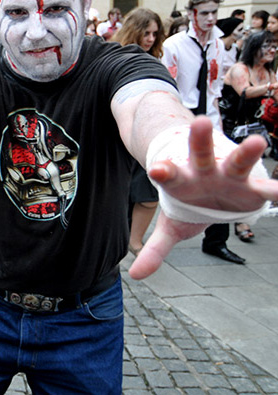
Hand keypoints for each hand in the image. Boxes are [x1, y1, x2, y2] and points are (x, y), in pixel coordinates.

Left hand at [130, 117, 277, 278]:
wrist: (212, 188)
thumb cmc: (190, 203)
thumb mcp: (172, 226)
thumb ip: (155, 249)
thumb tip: (135, 276)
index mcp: (181, 180)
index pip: (169, 173)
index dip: (164, 171)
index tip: (157, 168)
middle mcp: (204, 172)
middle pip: (199, 154)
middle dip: (199, 140)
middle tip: (200, 123)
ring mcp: (229, 174)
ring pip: (237, 160)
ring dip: (247, 152)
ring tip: (258, 142)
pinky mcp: (252, 185)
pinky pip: (267, 186)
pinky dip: (276, 188)